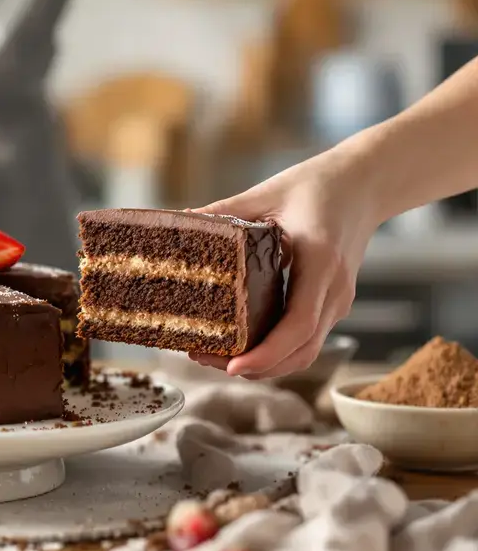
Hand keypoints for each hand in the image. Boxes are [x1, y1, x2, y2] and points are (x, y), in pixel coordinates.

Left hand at [188, 144, 380, 379]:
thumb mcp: (268, 193)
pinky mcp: (333, 303)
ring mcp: (338, 300)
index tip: (232, 365)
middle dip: (255, 366)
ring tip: (215, 356)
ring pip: (306, 352)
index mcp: (320, 263)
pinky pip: (307, 339)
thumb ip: (226, 210)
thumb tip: (184, 217)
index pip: (298, 326)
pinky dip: (277, 351)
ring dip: (265, 364)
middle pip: (301, 352)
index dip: (266, 353)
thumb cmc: (319, 185)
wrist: (365, 183)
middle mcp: (335, 290)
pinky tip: (241, 344)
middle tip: (205, 360)